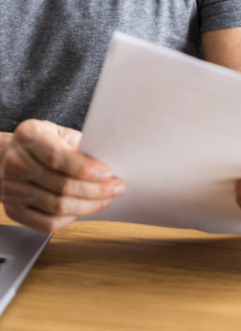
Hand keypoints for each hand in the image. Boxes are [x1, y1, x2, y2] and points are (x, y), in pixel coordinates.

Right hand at [0, 119, 125, 231]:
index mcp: (29, 135)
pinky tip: (84, 209)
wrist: (10, 154)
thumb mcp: (59, 132)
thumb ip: (78, 145)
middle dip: (95, 190)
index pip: (57, 157)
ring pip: (56, 207)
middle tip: (116, 187)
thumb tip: (105, 163)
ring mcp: (12, 189)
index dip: (84, 169)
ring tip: (106, 199)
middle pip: (60, 185)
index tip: (108, 173)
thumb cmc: (41, 141)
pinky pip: (46, 223)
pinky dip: (70, 219)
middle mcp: (16, 162)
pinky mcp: (14, 209)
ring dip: (88, 205)